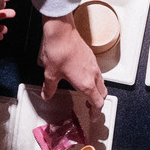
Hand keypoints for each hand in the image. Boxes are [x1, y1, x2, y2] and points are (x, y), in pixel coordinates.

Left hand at [36, 14, 108, 132]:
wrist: (62, 31)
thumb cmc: (58, 51)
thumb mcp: (50, 74)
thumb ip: (49, 88)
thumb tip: (47, 95)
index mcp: (86, 83)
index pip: (97, 103)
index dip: (97, 113)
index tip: (94, 118)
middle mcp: (93, 75)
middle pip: (103, 93)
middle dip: (99, 103)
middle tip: (91, 109)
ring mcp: (93, 64)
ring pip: (101, 82)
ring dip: (97, 91)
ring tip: (88, 95)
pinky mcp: (90, 57)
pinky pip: (97, 73)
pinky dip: (94, 80)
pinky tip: (83, 78)